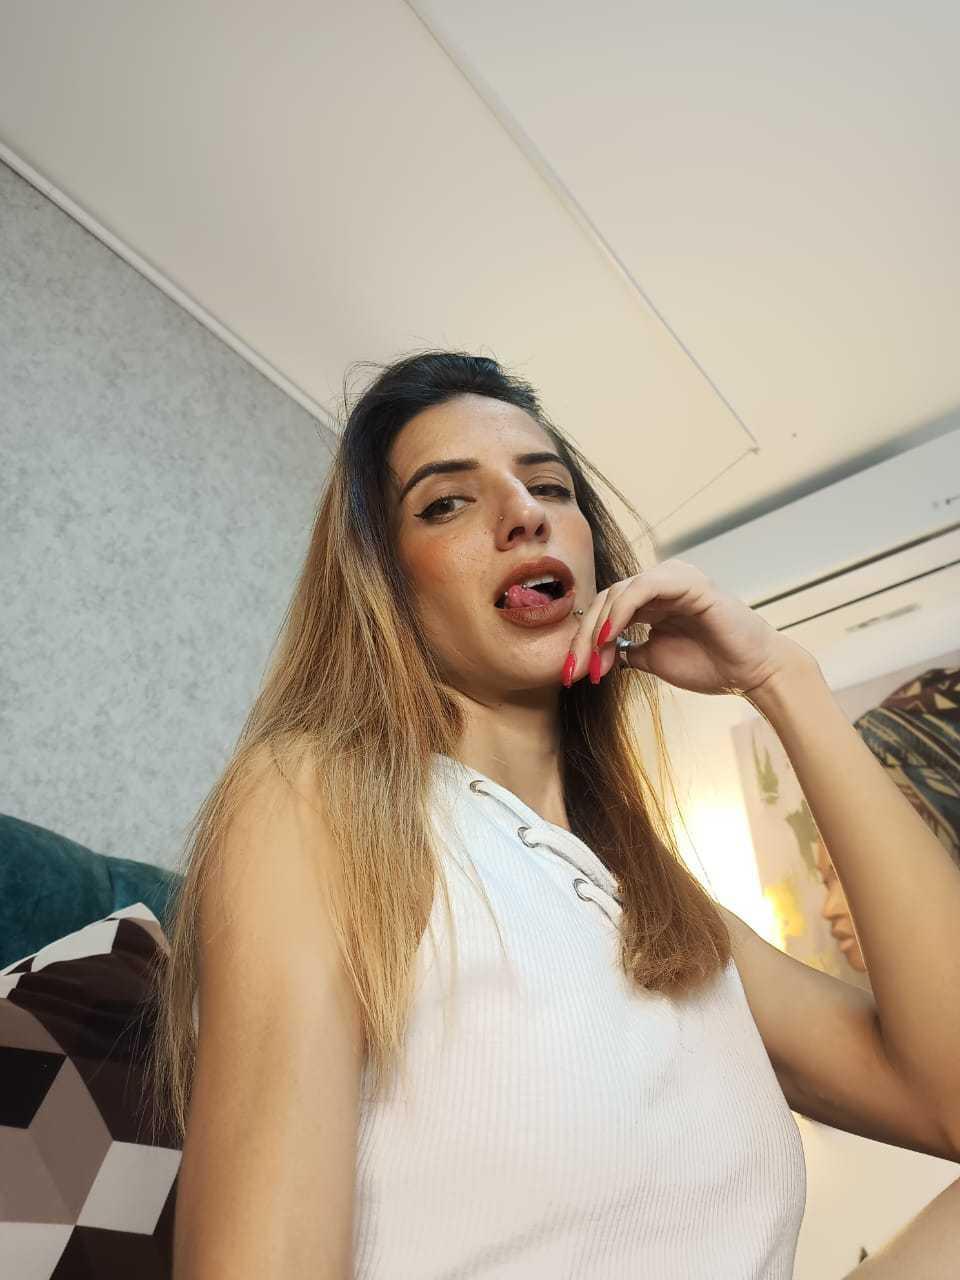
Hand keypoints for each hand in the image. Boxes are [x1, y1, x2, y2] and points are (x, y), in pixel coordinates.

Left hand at [562, 558, 813, 698]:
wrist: (751, 673)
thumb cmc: (710, 665)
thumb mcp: (654, 659)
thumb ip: (626, 651)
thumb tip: (597, 653)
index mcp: (651, 600)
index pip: (605, 612)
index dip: (584, 643)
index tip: (573, 675)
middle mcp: (659, 584)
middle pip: (605, 601)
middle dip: (584, 639)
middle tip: (575, 672)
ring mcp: (673, 579)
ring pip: (618, 593)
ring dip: (598, 629)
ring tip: (592, 661)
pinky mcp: (686, 581)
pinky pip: (642, 589)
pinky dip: (621, 612)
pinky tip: (609, 638)